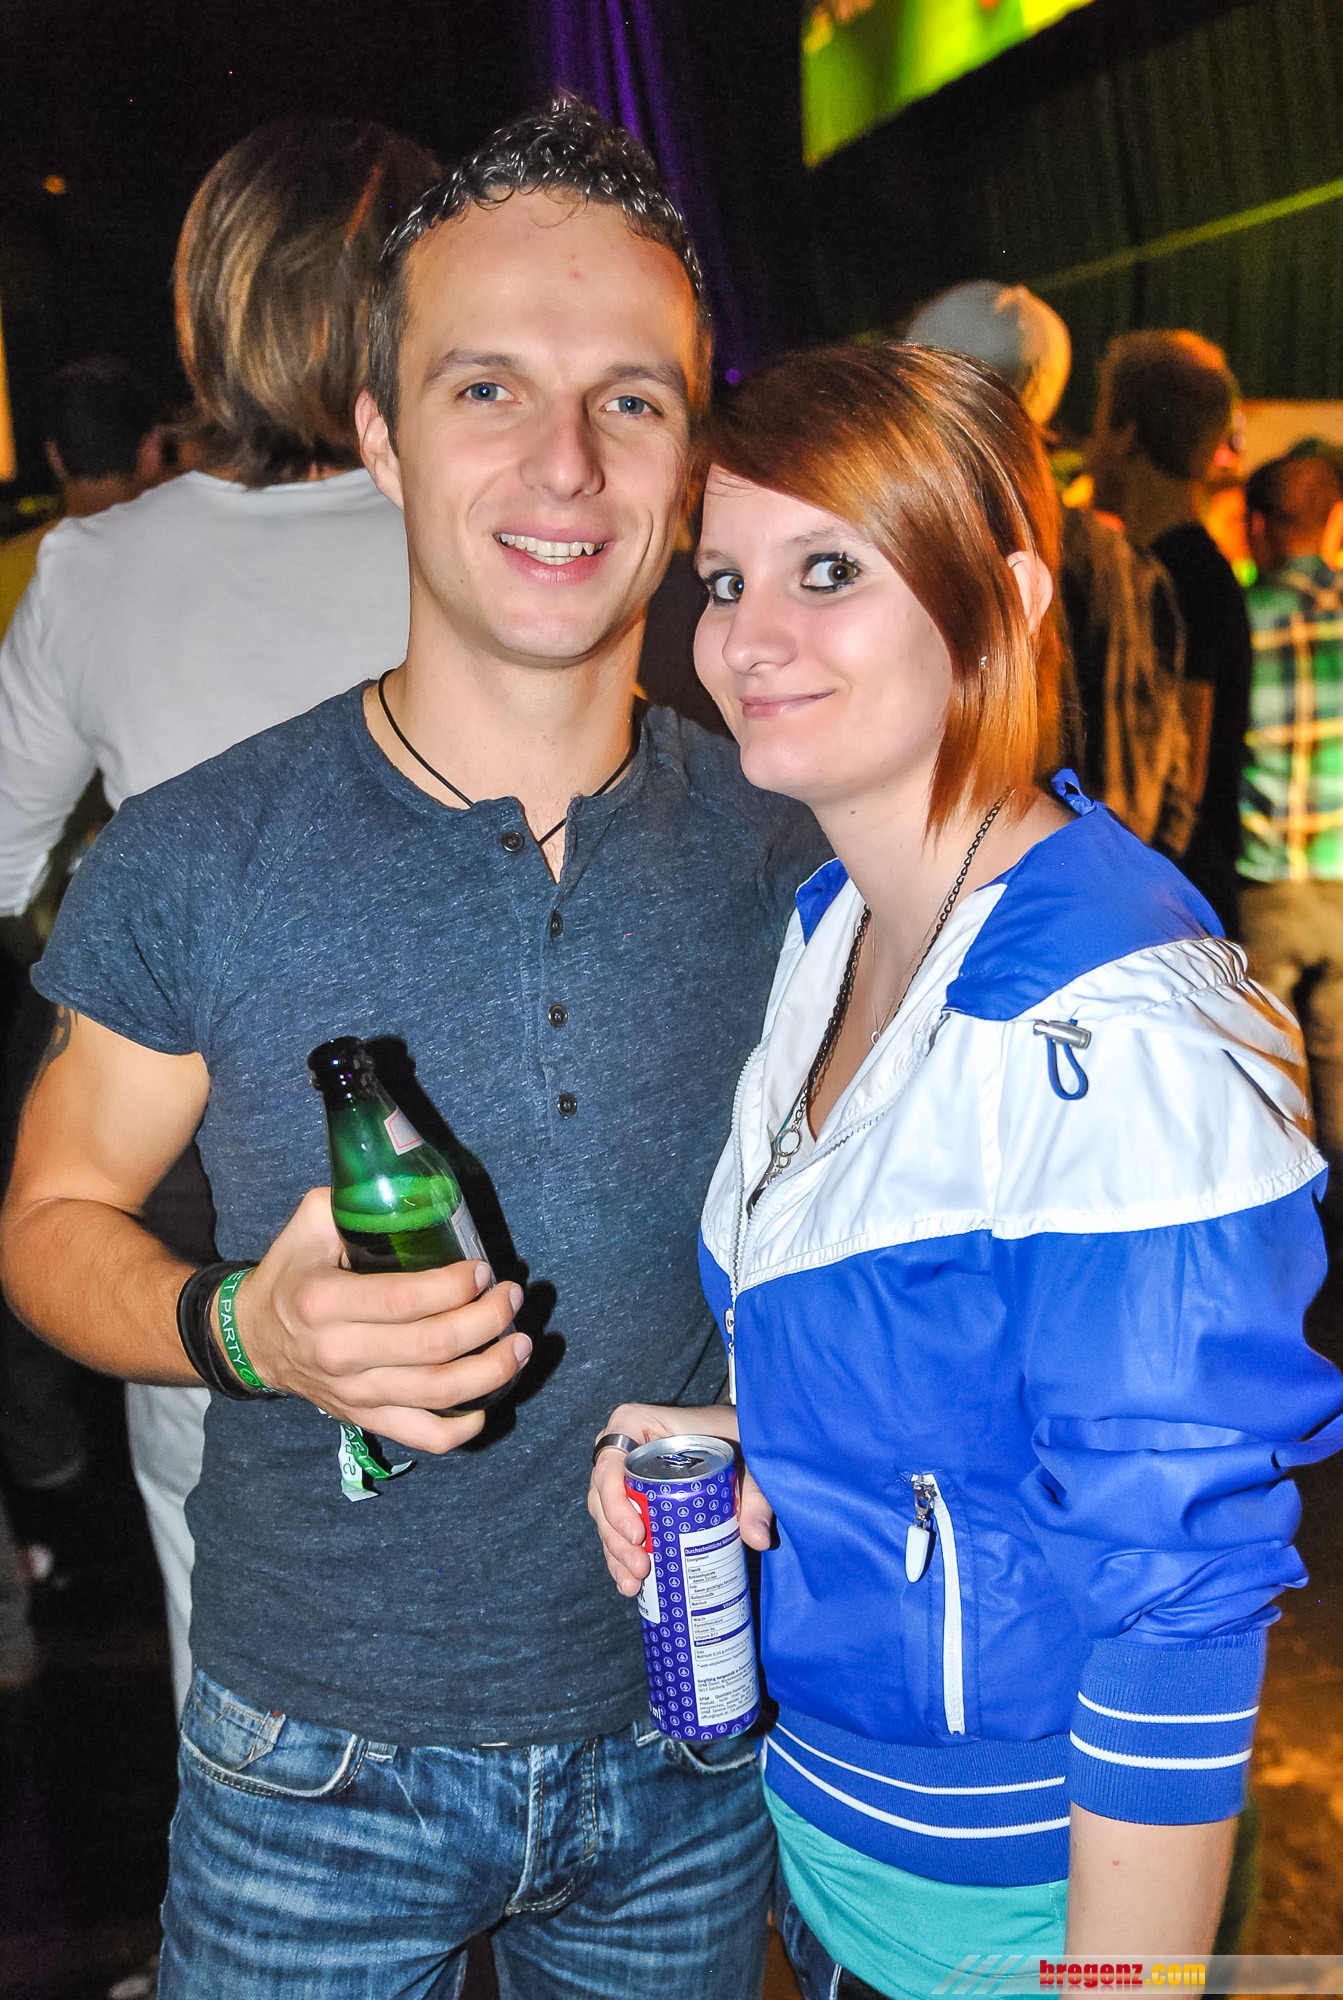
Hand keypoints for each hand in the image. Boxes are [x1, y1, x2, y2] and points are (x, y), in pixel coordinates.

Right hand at [230, 1188, 530, 1451]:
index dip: (454, 1287)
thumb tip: (406, 1183)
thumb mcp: (308, 1225)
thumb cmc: (291, 1274)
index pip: (405, 1301)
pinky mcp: (365, 1417)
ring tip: (520, 1344)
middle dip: (487, 1321)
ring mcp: (354, 1393)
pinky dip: (462, 1428)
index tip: (483, 1270)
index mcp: (325, 1302)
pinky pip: (422, 1435)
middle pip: (433, 1348)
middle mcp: (339, 1353)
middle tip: (512, 1297)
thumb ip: (350, 1202)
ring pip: (437, 1393)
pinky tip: (488, 1403)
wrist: (252, 1339)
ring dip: (491, 1370)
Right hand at [587, 1401, 775, 1595]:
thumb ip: (755, 1495)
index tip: (639, 1535)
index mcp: (635, 1424)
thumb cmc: (733, 1434)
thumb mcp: (745, 1458)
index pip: (609, 1464)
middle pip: (602, 1498)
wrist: (736, 1435)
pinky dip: (620, 1557)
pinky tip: (630, 1584)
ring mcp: (623, 1476)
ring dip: (616, 1554)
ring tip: (634, 1583)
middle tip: (641, 1567)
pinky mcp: (632, 1499)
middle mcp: (621, 1449)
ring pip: (605, 1518)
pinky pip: (616, 1528)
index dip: (614, 1502)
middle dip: (616, 1539)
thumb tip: (757, 1539)